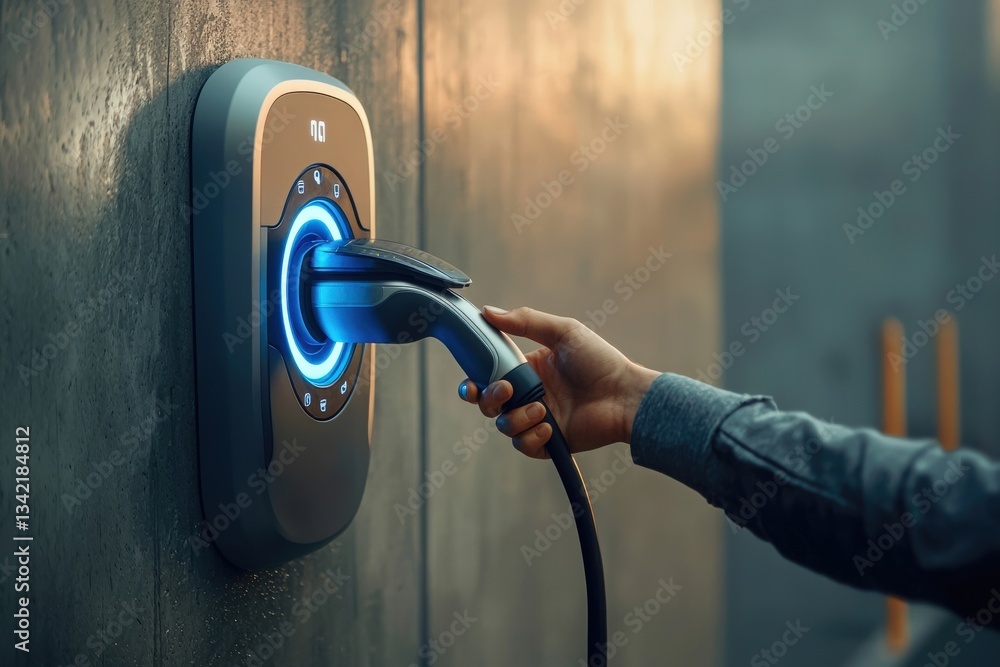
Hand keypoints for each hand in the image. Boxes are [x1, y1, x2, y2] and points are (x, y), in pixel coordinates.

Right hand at [458, 306, 658, 458]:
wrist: (625, 396)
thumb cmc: (600, 361)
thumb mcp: (563, 332)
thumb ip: (526, 321)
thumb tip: (488, 312)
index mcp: (527, 368)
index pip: (489, 375)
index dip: (474, 380)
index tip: (472, 380)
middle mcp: (528, 394)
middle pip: (488, 403)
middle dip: (488, 399)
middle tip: (506, 390)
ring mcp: (537, 418)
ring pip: (504, 425)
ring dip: (516, 418)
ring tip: (542, 410)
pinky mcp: (549, 441)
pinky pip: (524, 445)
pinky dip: (531, 437)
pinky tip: (549, 426)